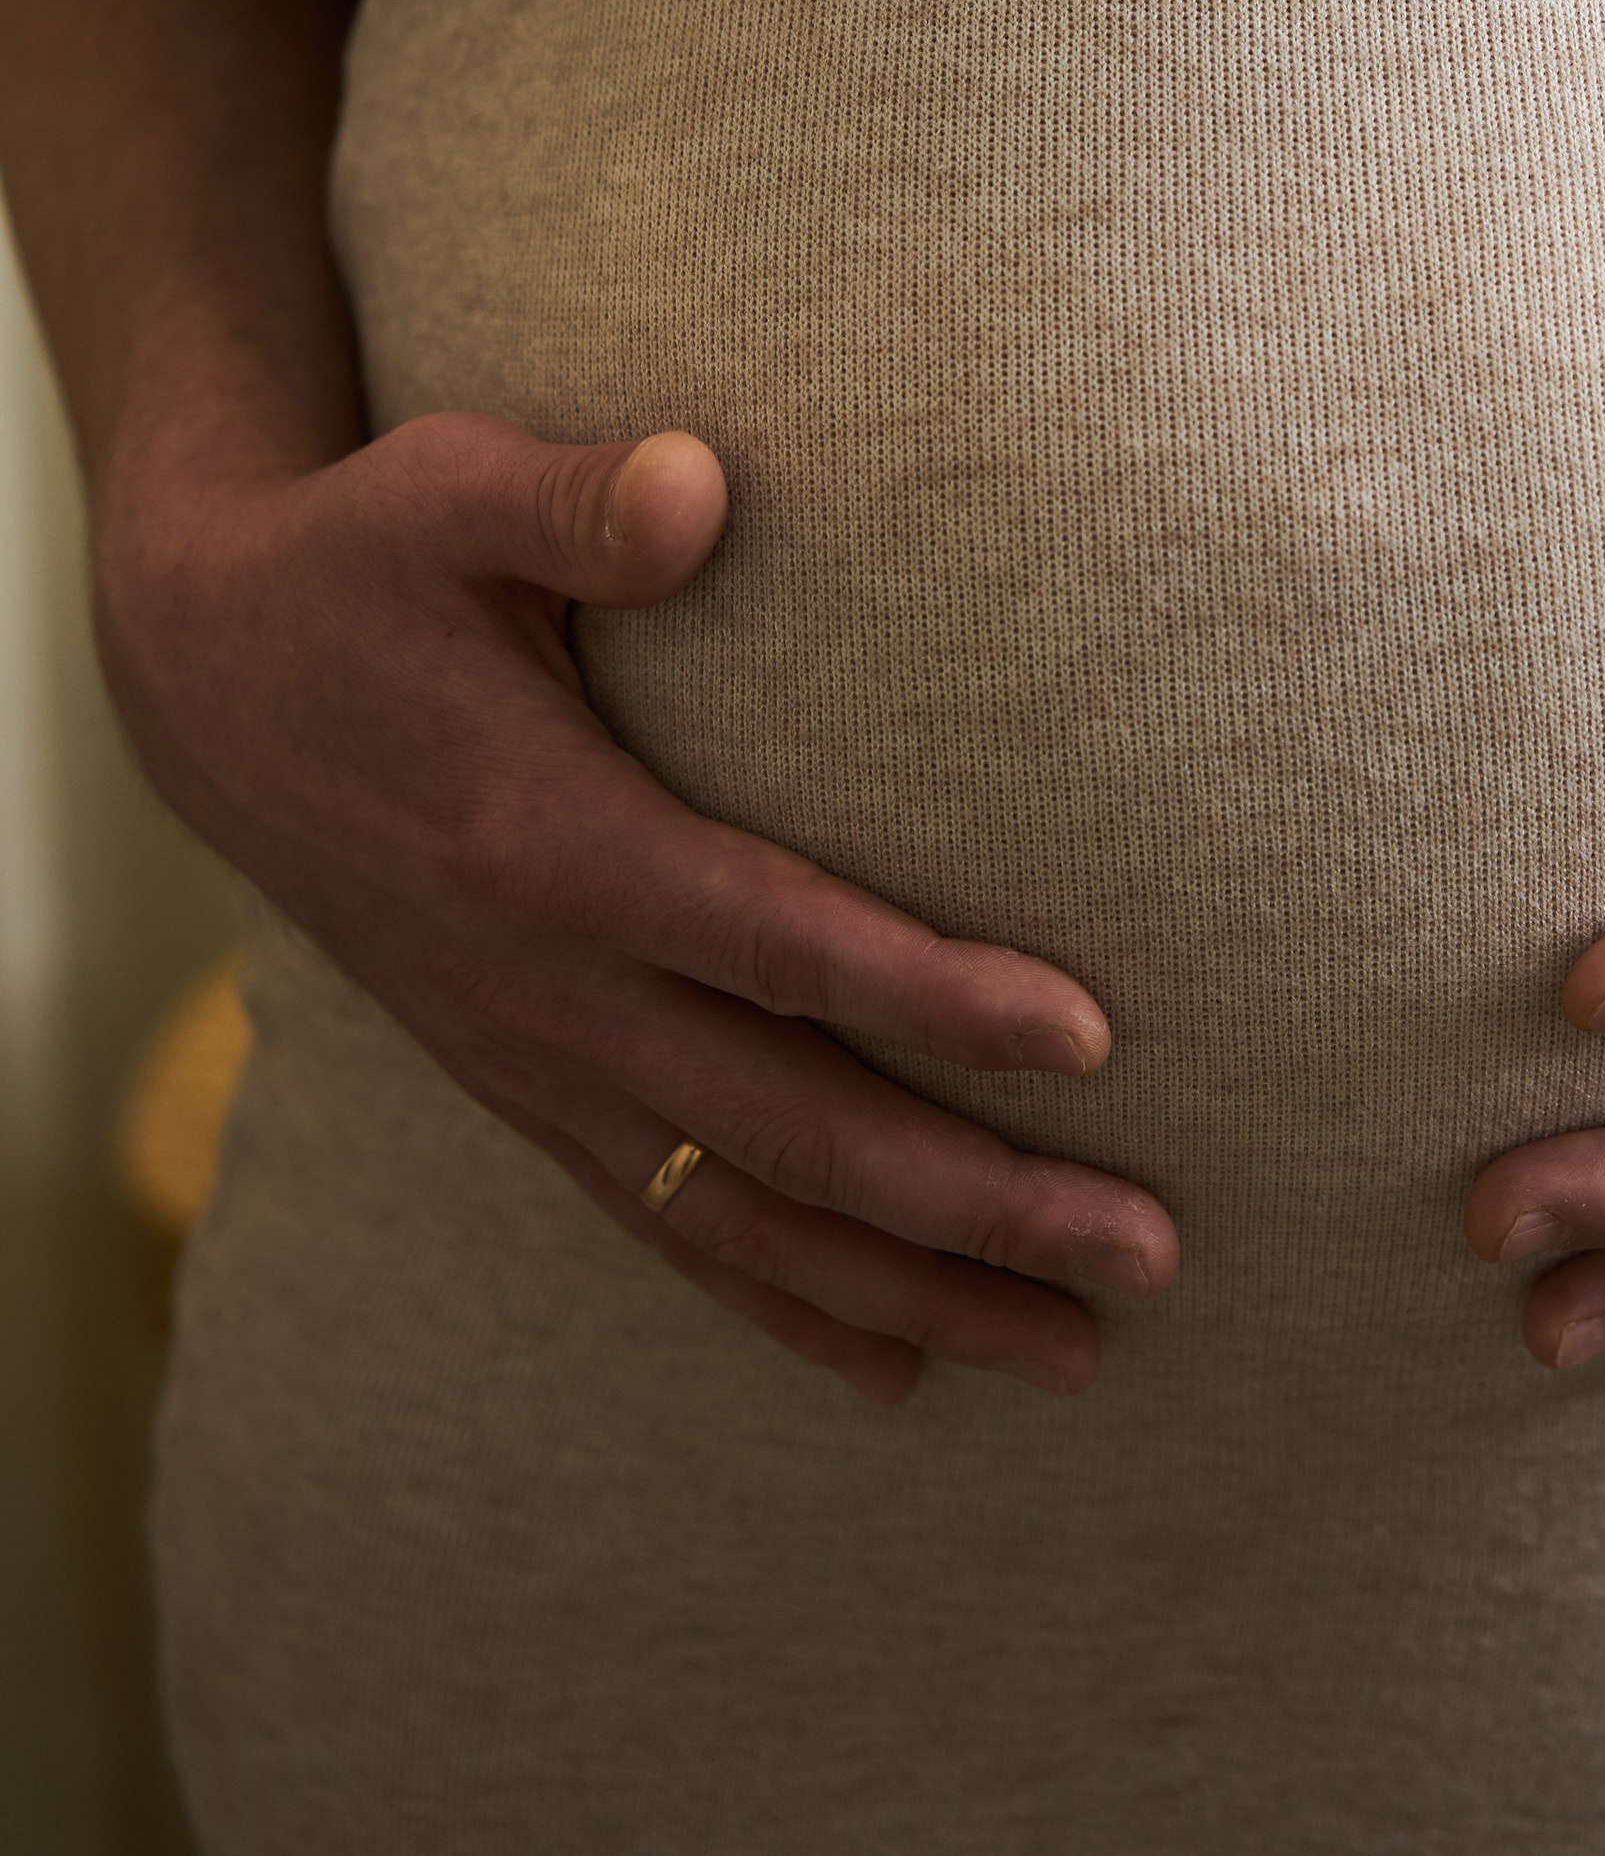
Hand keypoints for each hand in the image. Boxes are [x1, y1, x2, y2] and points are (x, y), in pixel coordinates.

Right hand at [93, 407, 1178, 1402]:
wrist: (203, 677)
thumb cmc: (358, 564)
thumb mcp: (441, 493)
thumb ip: (576, 499)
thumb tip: (703, 487)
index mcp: (551, 844)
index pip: (776, 941)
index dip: (929, 995)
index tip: (1088, 1037)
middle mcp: (548, 984)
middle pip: (792, 1125)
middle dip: (976, 1202)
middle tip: (1150, 1248)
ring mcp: (531, 1055)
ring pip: (741, 1215)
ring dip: (913, 1292)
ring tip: (1075, 1354)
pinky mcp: (522, 1082)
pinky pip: (661, 1222)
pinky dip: (782, 1305)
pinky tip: (900, 1368)